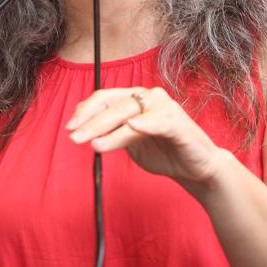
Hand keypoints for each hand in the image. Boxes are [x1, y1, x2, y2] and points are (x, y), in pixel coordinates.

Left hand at [65, 87, 222, 187]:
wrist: (196, 168)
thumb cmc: (164, 152)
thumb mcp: (131, 144)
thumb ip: (112, 134)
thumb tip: (86, 134)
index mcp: (135, 99)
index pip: (104, 98)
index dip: (85, 111)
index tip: (69, 127)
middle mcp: (149, 97)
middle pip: (113, 105)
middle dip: (91, 123)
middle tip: (74, 138)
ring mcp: (164, 107)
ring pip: (129, 113)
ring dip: (110, 129)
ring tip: (94, 144)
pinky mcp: (177, 122)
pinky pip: (158, 122)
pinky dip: (145, 123)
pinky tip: (133, 126)